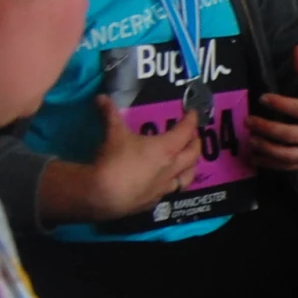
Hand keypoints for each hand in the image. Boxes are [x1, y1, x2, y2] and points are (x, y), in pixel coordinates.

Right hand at [83, 94, 200, 219]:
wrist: (103, 195)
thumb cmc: (115, 160)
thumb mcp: (113, 133)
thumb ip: (110, 113)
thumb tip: (101, 97)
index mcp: (166, 149)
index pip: (185, 132)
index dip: (191, 121)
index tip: (193, 114)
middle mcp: (171, 168)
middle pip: (193, 154)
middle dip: (195, 143)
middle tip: (193, 136)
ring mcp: (165, 187)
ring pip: (188, 176)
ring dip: (191, 166)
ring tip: (189, 161)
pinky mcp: (155, 201)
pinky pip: (171, 190)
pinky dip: (173, 183)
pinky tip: (167, 182)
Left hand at [246, 47, 297, 171]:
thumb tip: (295, 49)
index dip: (280, 104)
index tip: (263, 98)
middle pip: (291, 135)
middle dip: (267, 128)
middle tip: (249, 121)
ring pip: (289, 155)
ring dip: (266, 149)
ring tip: (251, 140)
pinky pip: (290, 167)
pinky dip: (271, 164)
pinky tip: (256, 158)